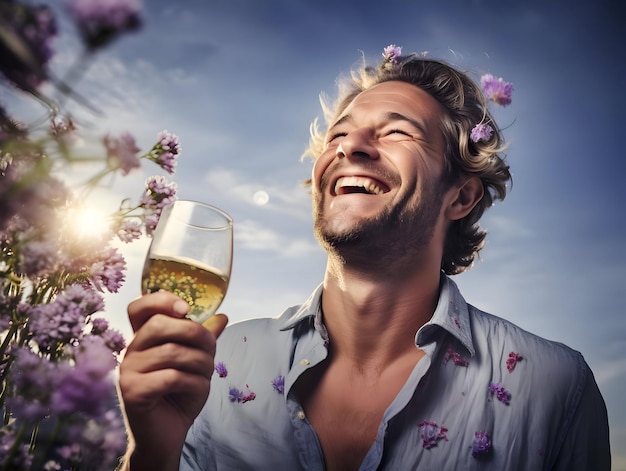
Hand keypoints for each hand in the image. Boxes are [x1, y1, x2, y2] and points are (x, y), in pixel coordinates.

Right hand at [118, 291, 227, 469]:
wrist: (167, 435)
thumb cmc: (179, 395)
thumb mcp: (195, 363)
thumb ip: (203, 340)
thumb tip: (222, 317)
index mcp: (143, 339)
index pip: (139, 307)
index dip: (161, 300)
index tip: (186, 309)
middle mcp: (130, 351)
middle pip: (159, 324)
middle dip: (195, 333)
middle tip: (211, 347)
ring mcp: (127, 371)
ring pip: (172, 352)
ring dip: (201, 363)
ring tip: (206, 375)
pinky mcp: (132, 392)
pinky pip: (172, 377)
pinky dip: (195, 382)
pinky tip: (198, 390)